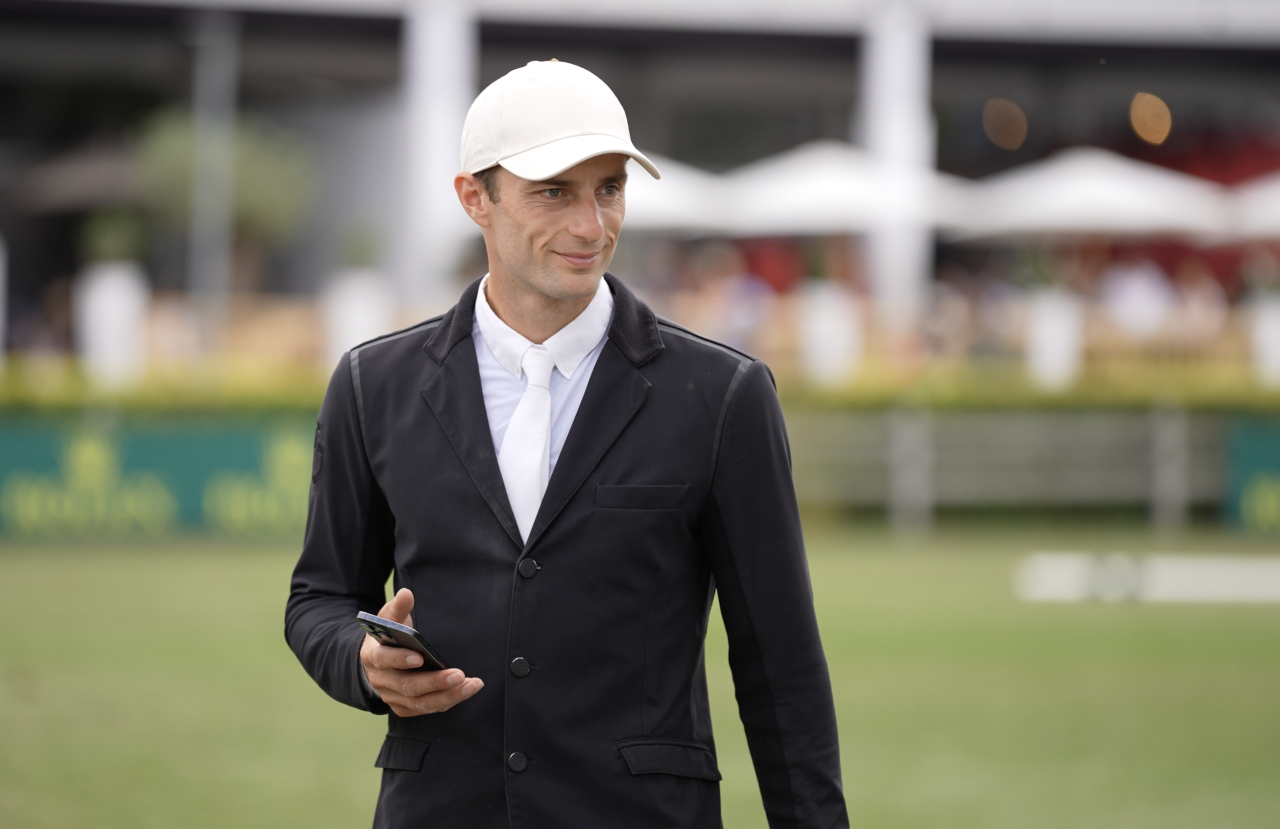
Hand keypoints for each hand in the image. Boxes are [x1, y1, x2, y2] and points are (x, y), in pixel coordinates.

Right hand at [360, 588, 483, 716]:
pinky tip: (466, 691)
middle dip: (434, 682)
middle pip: (407, 686)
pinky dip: (447, 701)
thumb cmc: (388, 636)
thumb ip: (397, 607)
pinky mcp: (404, 707)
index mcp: (373, 656)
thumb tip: (406, 593)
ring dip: (448, 696)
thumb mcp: (389, 618)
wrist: (377, 660)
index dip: (400, 659)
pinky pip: (427, 708)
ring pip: (420, 702)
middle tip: (459, 675)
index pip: (384, 660)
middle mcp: (381, 681)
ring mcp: (392, 697)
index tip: (419, 657)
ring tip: (471, 685)